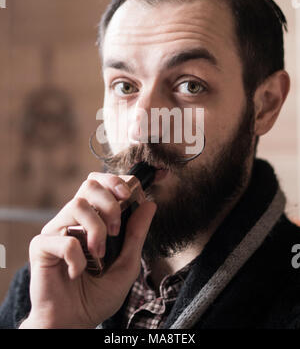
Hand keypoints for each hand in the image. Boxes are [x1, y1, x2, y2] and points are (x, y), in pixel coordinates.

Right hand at [20, 172, 156, 328]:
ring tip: (99, 255)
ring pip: (77, 206)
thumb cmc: (99, 294)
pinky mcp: (41, 246)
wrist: (75, 322)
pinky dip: (77, 257)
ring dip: (97, 231)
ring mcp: (56, 231)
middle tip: (116, 230)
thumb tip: (149, 204)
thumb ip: (136, 234)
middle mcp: (73, 220)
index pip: (98, 184)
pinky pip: (63, 238)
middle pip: (88, 185)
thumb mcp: (127, 264)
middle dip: (109, 203)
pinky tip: (77, 272)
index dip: (113, 181)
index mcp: (92, 219)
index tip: (128, 195)